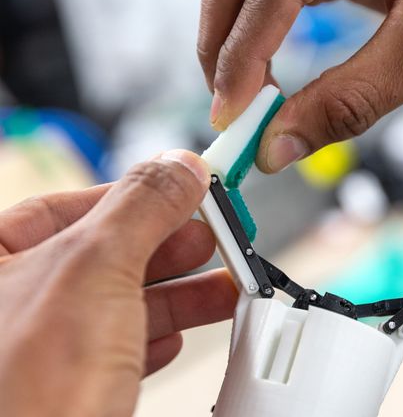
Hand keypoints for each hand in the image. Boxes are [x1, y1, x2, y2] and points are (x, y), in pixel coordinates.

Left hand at [0, 150, 236, 416]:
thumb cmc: (25, 391)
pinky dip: (157, 337)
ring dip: (179, 294)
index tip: (193, 188)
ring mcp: (40, 349)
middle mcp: (11, 302)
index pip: (74, 205)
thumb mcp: (94, 268)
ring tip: (225, 285)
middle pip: (105, 253)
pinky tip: (180, 334)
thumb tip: (180, 167)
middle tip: (217, 236)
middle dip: (170, 246)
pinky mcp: (69, 389)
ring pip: (119, 303)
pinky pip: (119, 348)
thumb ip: (141, 207)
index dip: (141, 193)